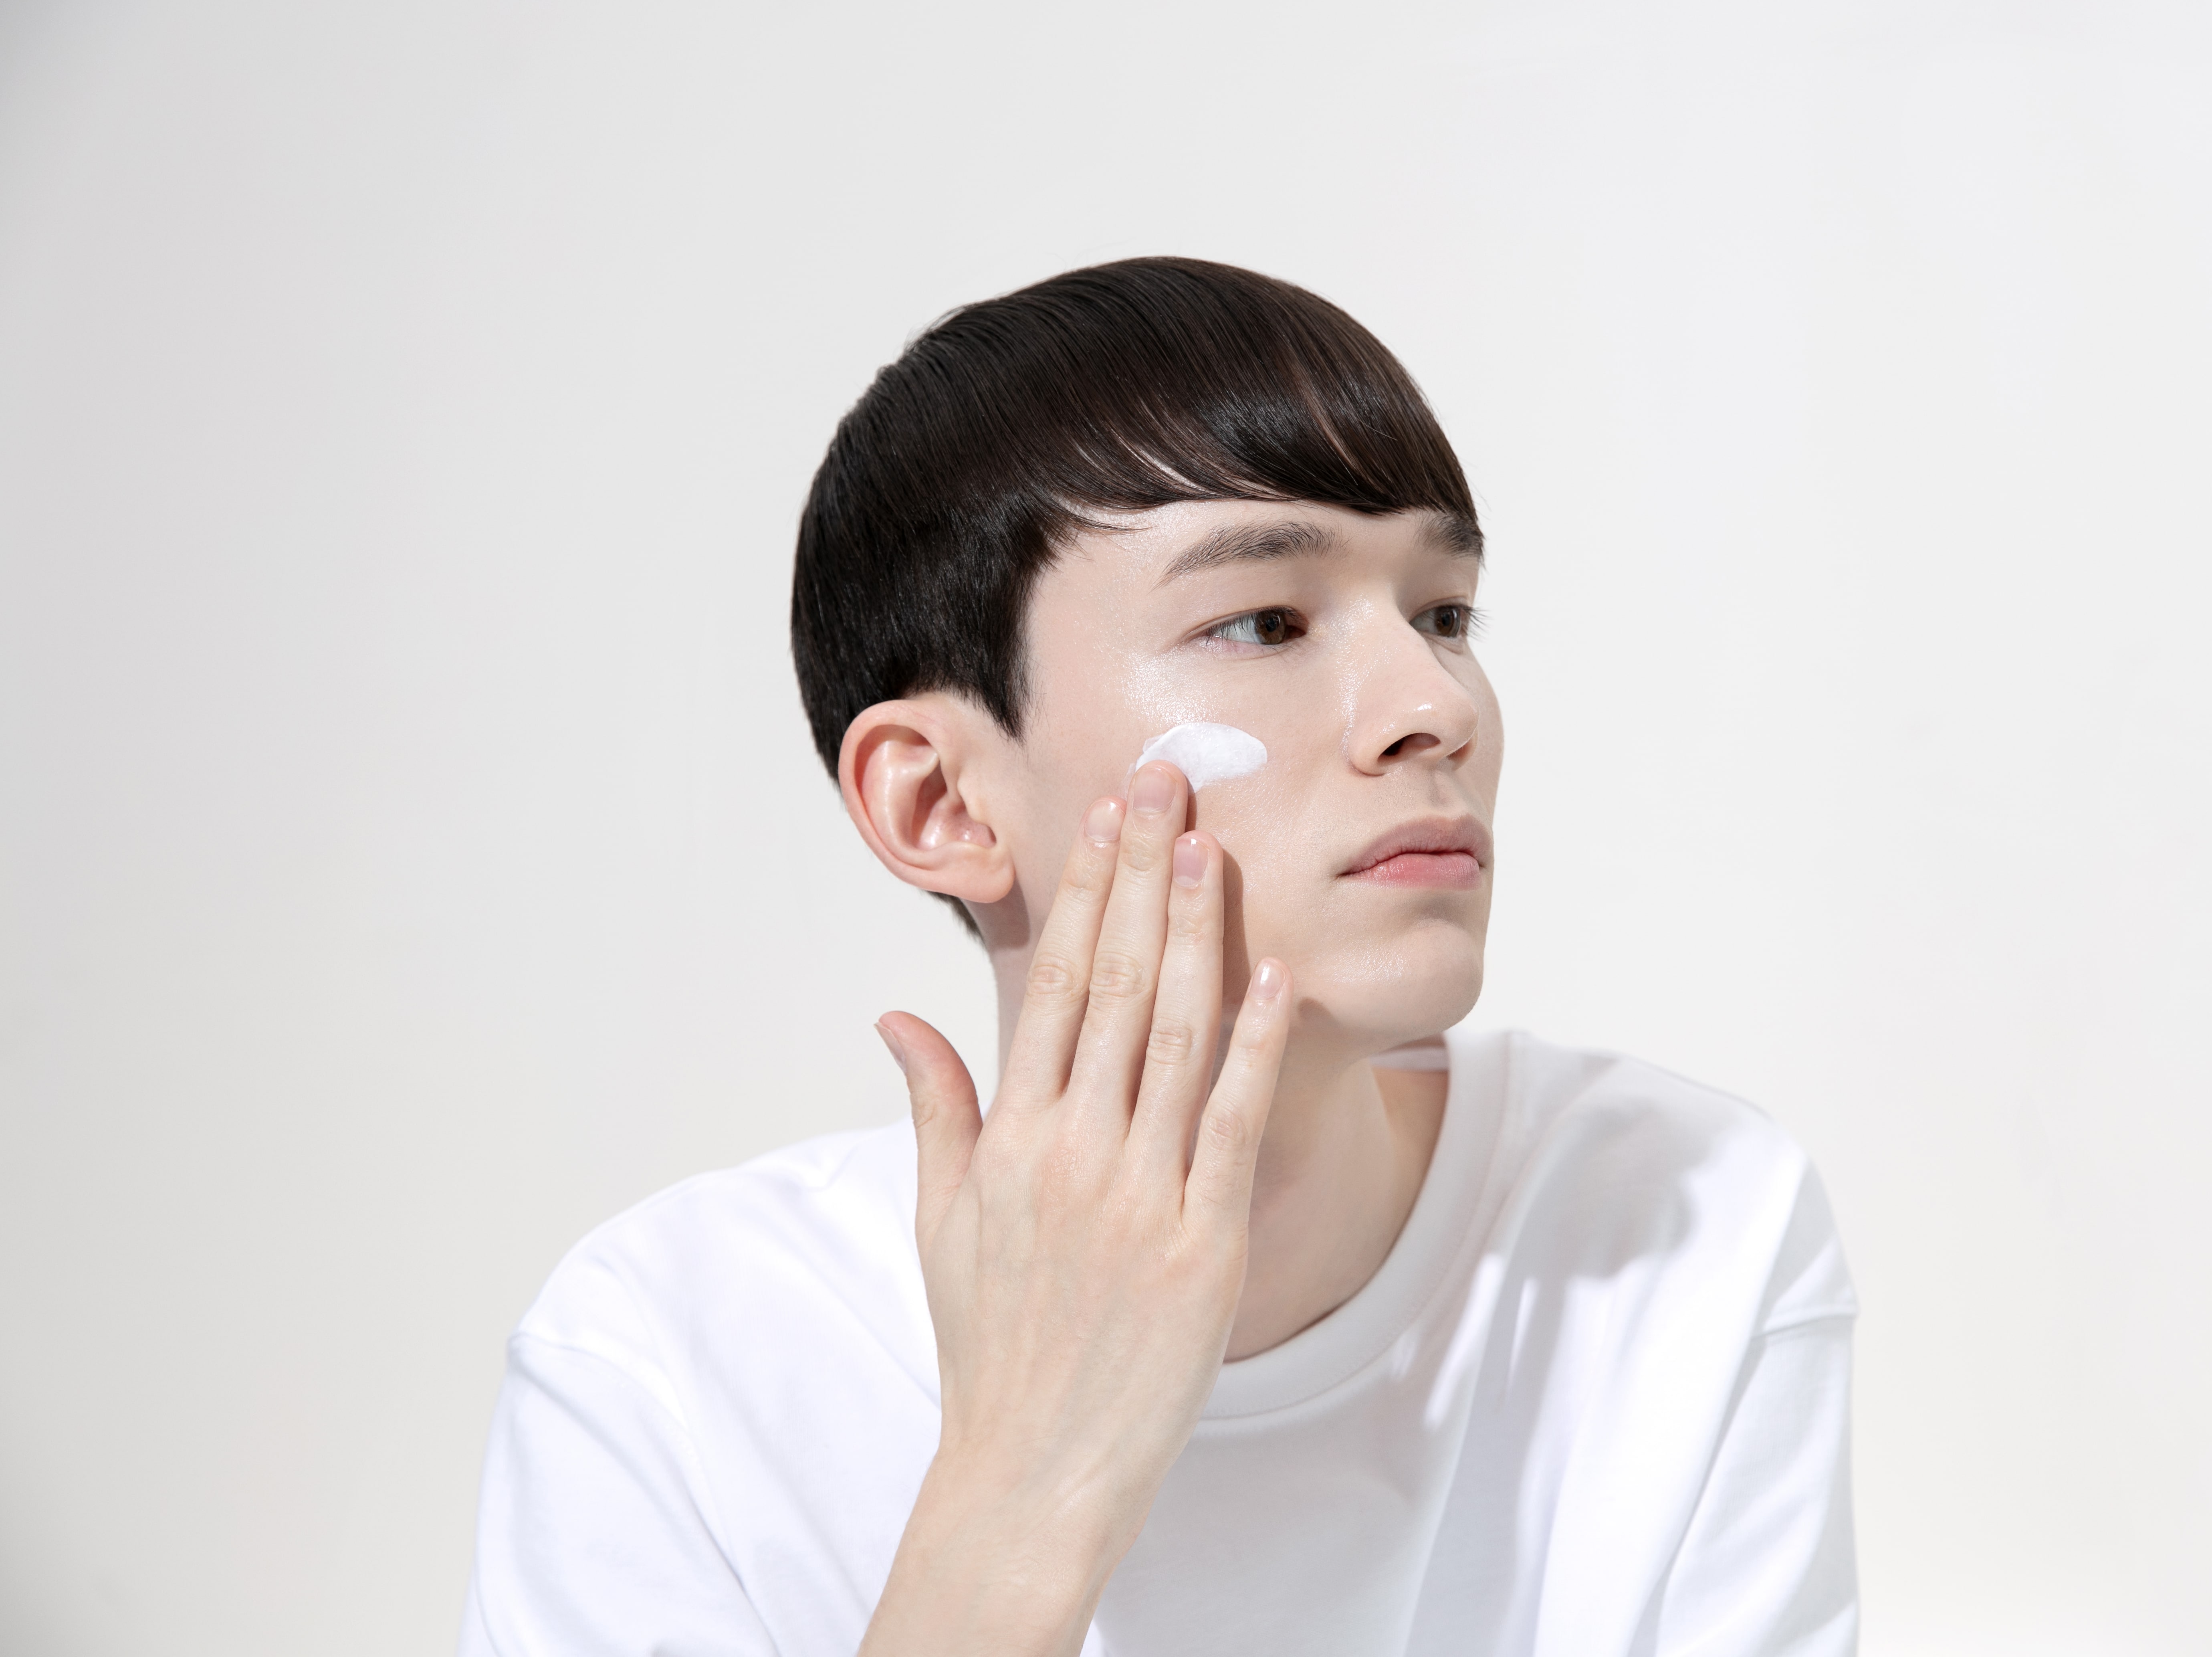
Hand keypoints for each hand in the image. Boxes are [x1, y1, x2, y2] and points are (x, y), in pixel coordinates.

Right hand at [858, 761, 1292, 1656]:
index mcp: (1010, 1139)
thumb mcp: (941, 1218)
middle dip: (1142, 879)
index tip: (1106, 817)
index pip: (1051, 985)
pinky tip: (1275, 976)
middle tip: (1168, 787)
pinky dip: (1255, 1047)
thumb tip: (895, 1015)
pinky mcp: (1204, 1244)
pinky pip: (1234, 1124)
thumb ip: (933, 1105)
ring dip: (1198, 937)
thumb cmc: (992, 1340)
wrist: (1034, 1466)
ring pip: (1175, 1038)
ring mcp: (1139, 1196)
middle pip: (1113, 987)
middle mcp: (1071, 1153)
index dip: (1083, 892)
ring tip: (1216, 851)